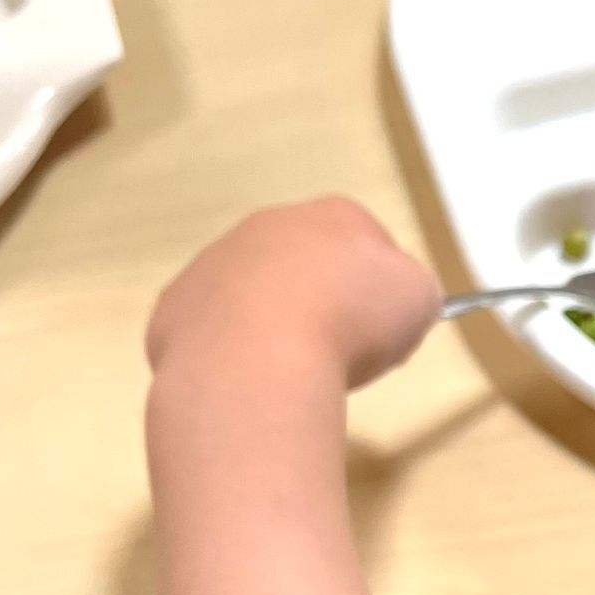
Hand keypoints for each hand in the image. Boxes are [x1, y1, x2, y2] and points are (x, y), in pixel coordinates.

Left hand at [146, 198, 442, 391]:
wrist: (259, 359)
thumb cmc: (351, 321)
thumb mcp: (419, 300)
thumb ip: (410, 289)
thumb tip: (394, 299)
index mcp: (334, 215)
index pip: (366, 238)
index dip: (378, 284)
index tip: (383, 325)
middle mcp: (268, 225)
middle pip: (302, 260)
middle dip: (319, 297)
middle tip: (337, 349)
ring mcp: (213, 262)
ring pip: (249, 291)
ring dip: (268, 321)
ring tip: (288, 370)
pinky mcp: (175, 306)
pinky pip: (209, 327)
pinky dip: (227, 351)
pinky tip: (245, 380)